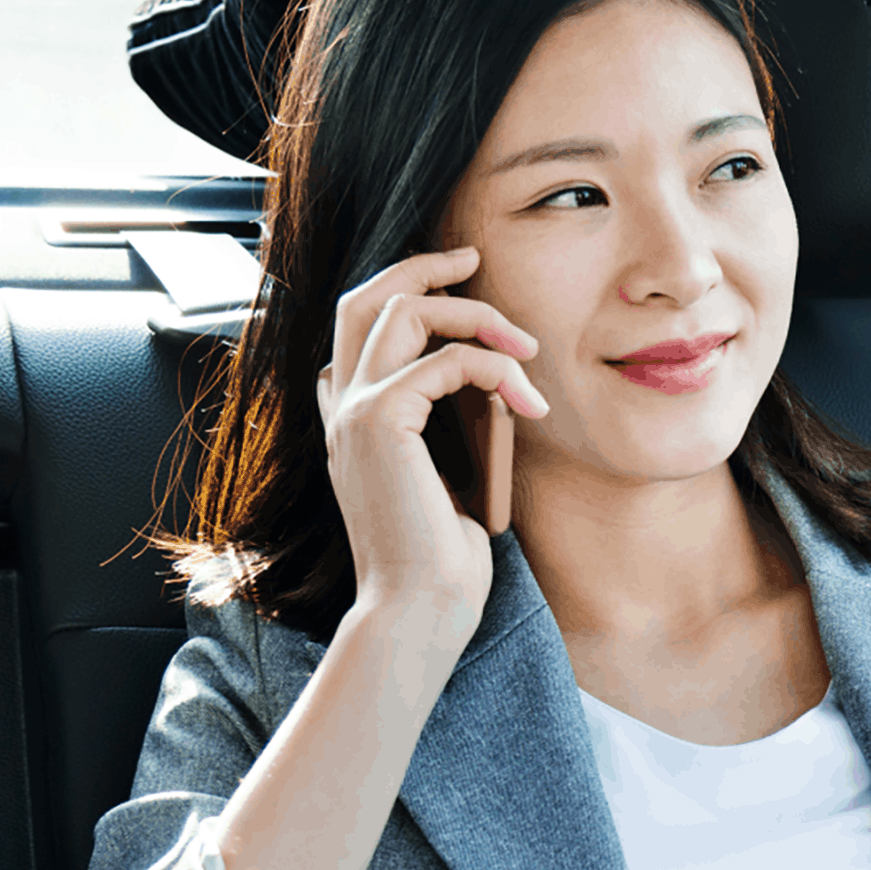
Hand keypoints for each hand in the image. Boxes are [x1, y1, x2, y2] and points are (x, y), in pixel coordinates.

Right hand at [316, 247, 547, 641]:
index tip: (462, 280)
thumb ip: (450, 428)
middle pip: (365, 297)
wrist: (420, 610)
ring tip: (525, 346)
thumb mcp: (450, 479)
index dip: (403, 289)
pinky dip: (495, 368)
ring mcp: (354, 412)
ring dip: (474, 313)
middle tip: (475, 259)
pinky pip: (445, 359)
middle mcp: (343, 408)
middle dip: (422, 266)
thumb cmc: (442, 563)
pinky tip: (528, 401)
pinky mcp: (379, 421)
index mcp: (352, 421)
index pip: (358, 328)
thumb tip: (491, 386)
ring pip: (402, 309)